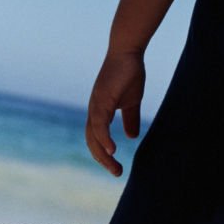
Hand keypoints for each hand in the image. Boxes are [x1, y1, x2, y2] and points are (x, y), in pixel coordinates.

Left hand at [85, 50, 145, 176]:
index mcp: (99, 111)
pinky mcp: (101, 100)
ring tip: (115, 167)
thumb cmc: (129, 72)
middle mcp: (94, 110)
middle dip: (102, 160)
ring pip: (93, 136)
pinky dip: (104, 139)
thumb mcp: (132, 101)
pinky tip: (112, 150)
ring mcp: (95, 105)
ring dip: (102, 154)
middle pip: (91, 141)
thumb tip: (132, 136)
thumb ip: (130, 118)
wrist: (128, 51)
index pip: (96, 138)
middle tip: (117, 172)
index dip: (103, 154)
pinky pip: (99, 125)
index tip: (117, 167)